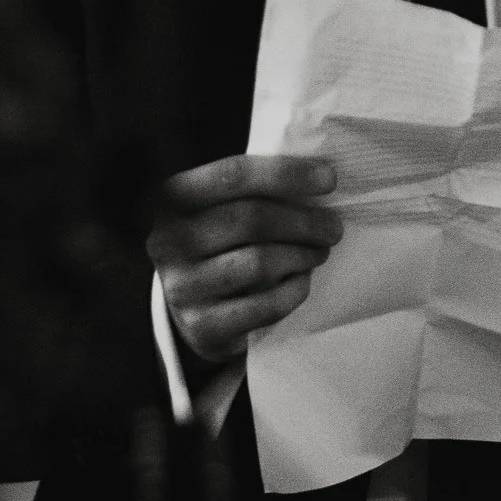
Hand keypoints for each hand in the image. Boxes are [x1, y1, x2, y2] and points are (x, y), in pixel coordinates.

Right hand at [147, 154, 340, 362]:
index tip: (328, 179)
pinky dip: (294, 290)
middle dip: (303, 221)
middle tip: (333, 227)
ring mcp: (182, 287)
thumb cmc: (216, 244)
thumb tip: (319, 177)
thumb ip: (251, 190)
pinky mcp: (203, 326)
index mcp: (171, 199)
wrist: (187, 309)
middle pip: (250, 219)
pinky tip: (302, 281)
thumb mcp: (217, 208)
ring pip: (259, 262)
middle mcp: (167, 241)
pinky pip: (265, 305)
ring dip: (302, 255)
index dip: (285, 174)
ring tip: (319, 252)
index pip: (232, 175)